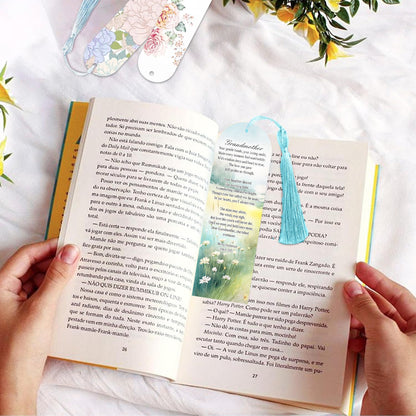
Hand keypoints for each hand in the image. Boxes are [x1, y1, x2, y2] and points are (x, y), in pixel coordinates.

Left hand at [0, 239, 79, 414]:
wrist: (14, 384)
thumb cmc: (19, 349)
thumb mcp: (42, 308)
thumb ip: (57, 278)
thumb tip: (71, 252)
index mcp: (0, 286)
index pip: (26, 255)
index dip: (48, 247)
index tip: (70, 244)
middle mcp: (5, 292)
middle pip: (32, 266)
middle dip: (55, 262)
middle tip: (79, 258)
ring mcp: (15, 304)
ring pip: (38, 280)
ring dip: (56, 276)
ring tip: (78, 273)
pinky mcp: (25, 315)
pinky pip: (41, 294)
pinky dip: (55, 290)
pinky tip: (70, 291)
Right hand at [344, 262, 415, 414]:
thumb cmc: (404, 382)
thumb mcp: (384, 334)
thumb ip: (367, 308)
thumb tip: (353, 289)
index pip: (397, 293)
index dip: (377, 279)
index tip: (359, 268)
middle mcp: (410, 337)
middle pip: (383, 308)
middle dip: (363, 298)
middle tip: (344, 287)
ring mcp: (395, 350)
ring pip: (371, 324)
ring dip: (355, 318)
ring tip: (341, 312)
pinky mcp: (381, 363)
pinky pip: (365, 340)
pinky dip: (354, 336)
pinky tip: (346, 336)